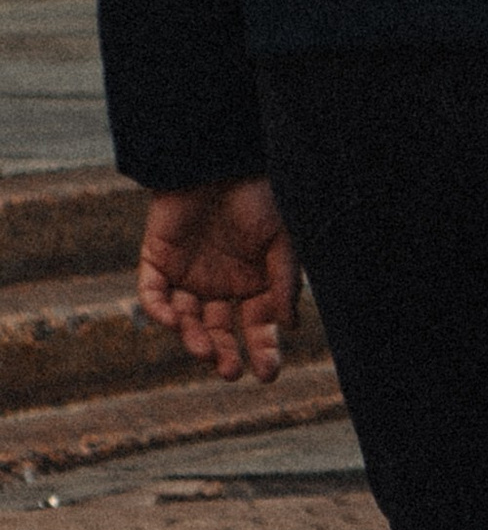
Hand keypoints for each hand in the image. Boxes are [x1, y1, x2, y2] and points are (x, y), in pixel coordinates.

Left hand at [137, 177, 300, 384]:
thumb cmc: (258, 193)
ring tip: (206, 351)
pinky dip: (160, 311)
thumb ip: (285, 281)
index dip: (263, 350)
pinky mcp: (158, 261)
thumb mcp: (283, 238)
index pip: (257, 326)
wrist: (219, 156)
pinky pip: (153, 295)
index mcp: (252, 281)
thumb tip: (290, 326)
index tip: (269, 373)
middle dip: (225, 354)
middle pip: (219, 331)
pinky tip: (176, 320)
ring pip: (186, 321)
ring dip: (194, 340)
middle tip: (231, 372)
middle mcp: (219, 284)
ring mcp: (187, 275)